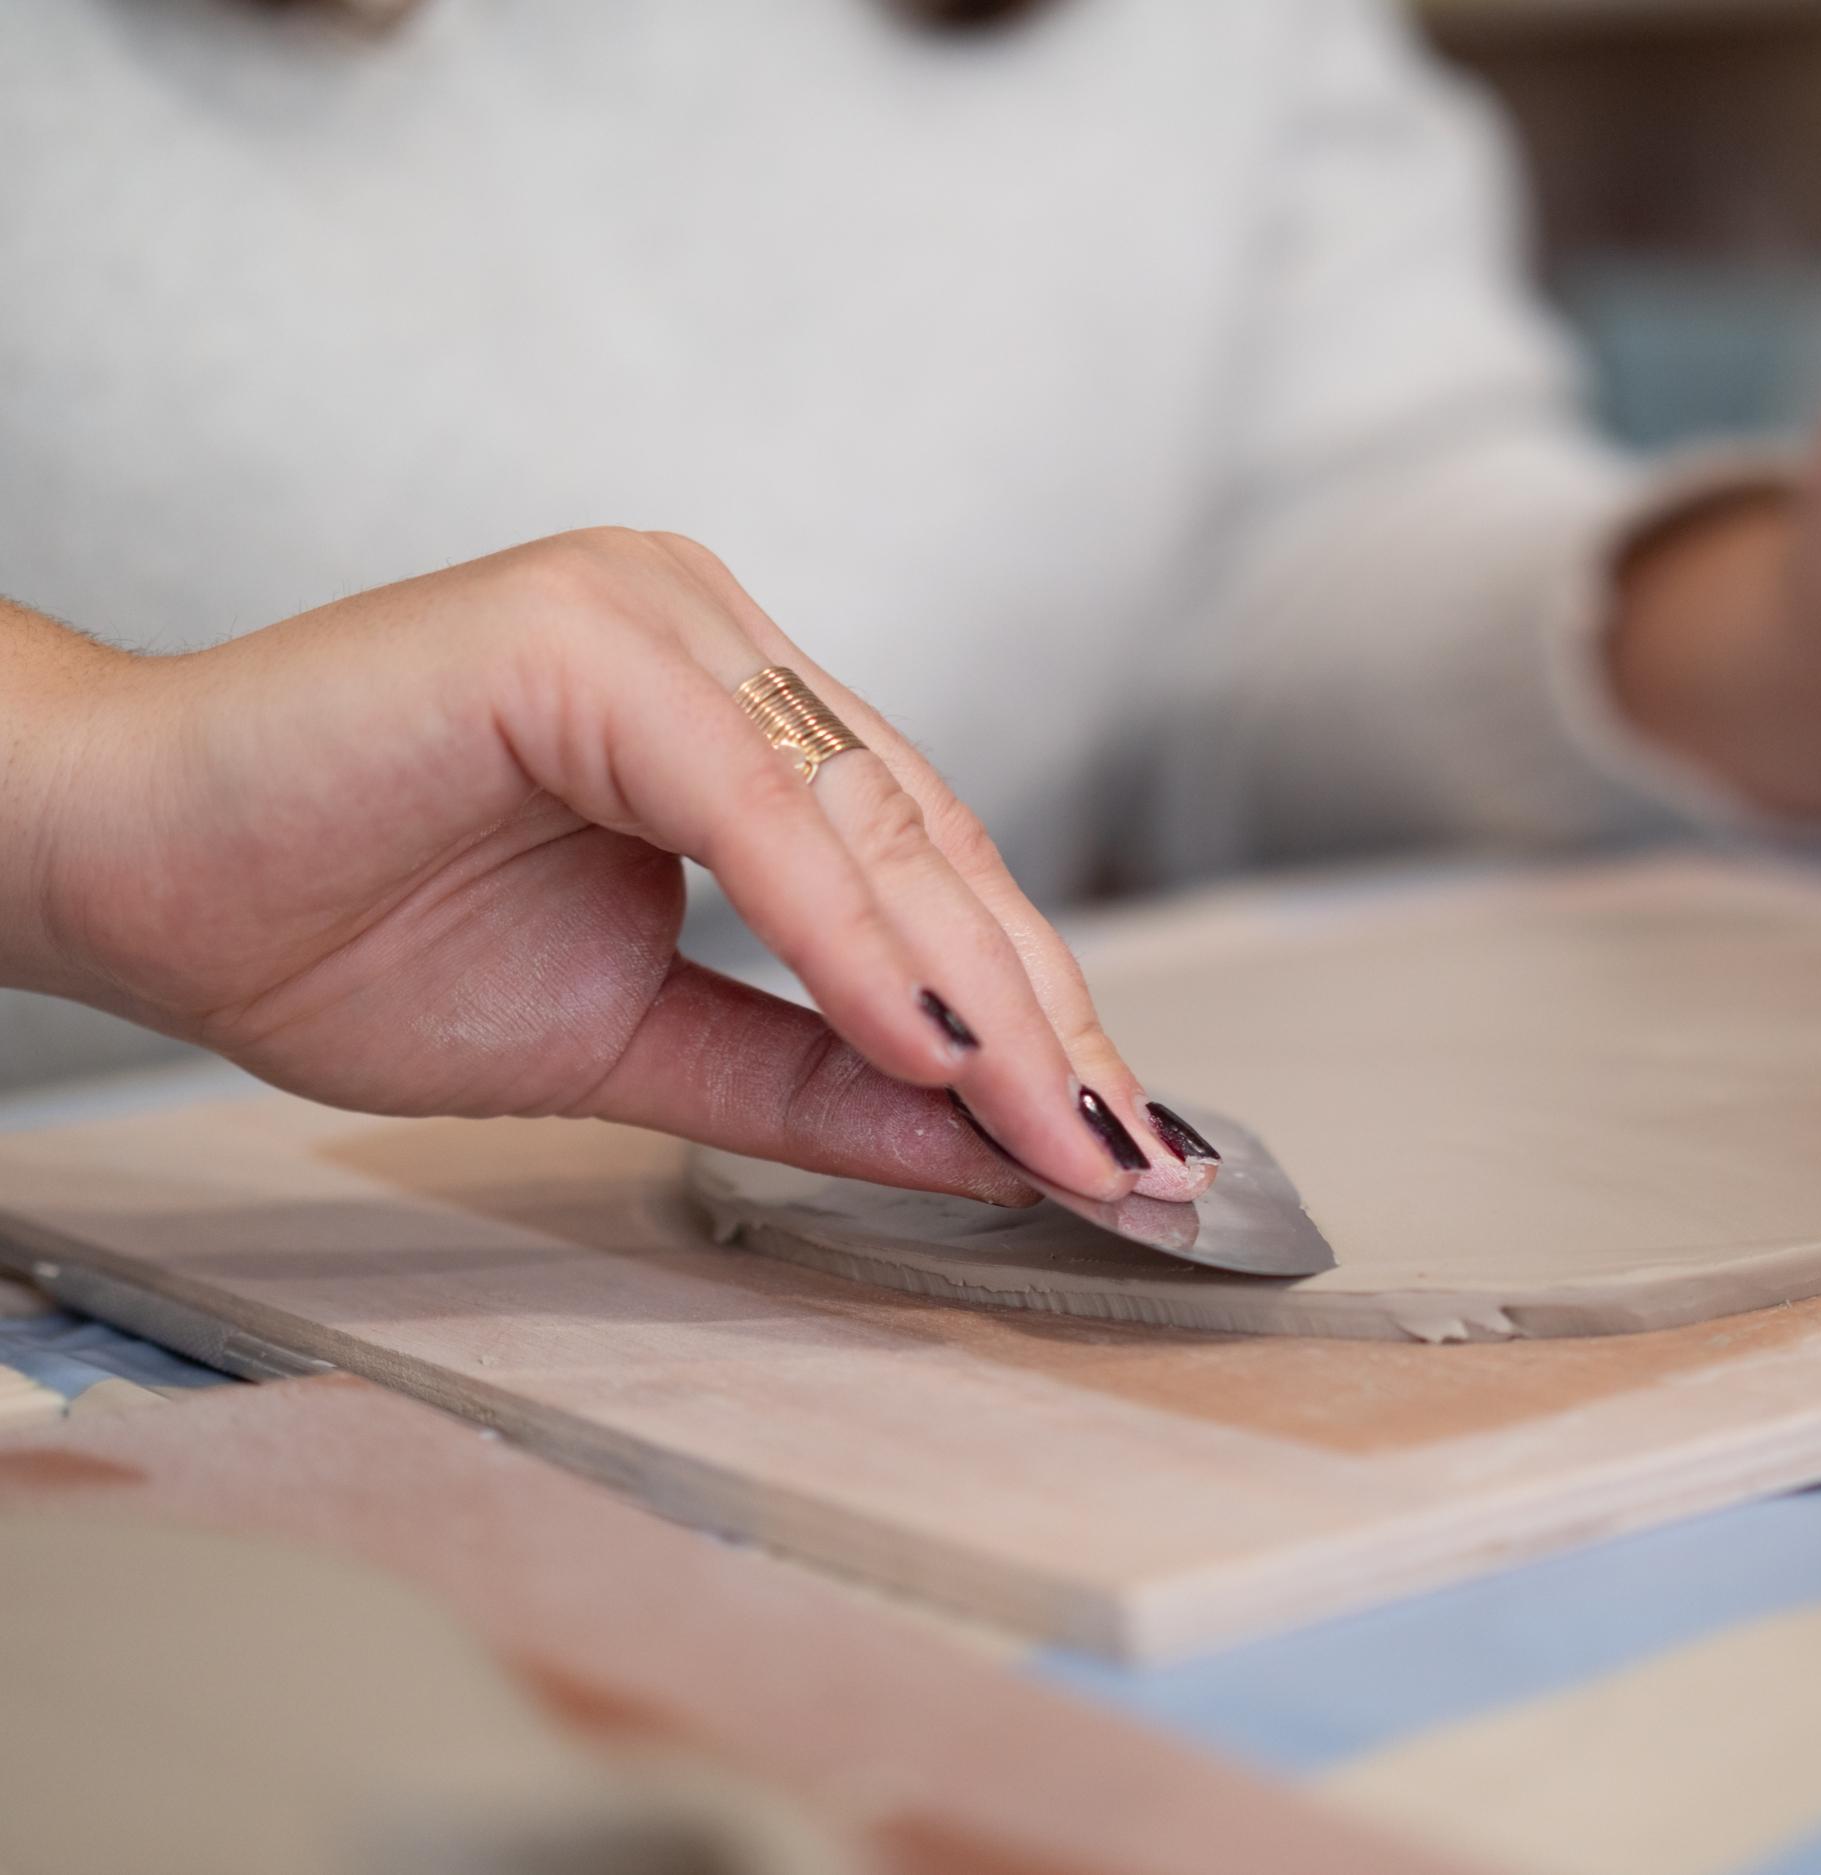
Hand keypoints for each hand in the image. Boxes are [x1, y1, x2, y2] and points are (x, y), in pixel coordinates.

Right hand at [12, 530, 1217, 1203]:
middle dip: (1046, 1024)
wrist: (118, 872)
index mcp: (732, 716)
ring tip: (1073, 1137)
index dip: (1030, 1017)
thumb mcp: (626, 1038)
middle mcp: (717, 642)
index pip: (927, 872)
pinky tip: (942, 1049)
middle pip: (934, 846)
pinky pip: (765, 807)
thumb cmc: (333, 930)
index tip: (1107, 1151)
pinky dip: (857, 937)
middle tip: (1134, 1166)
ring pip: (876, 823)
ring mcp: (660, 618)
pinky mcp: (589, 634)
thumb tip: (982, 1137)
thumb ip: (806, 1072)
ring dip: (986, 997)